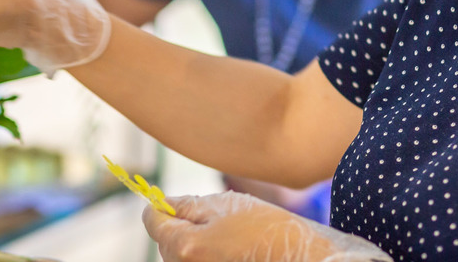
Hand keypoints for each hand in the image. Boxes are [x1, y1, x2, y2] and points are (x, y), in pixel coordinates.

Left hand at [143, 192, 391, 261]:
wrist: (305, 259)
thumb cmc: (269, 230)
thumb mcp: (227, 205)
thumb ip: (188, 204)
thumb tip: (162, 202)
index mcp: (184, 246)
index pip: (152, 219)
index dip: (163, 206)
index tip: (177, 202)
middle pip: (166, 242)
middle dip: (182, 228)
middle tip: (218, 221)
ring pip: (182, 257)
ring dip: (196, 246)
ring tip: (232, 240)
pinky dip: (210, 258)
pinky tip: (236, 254)